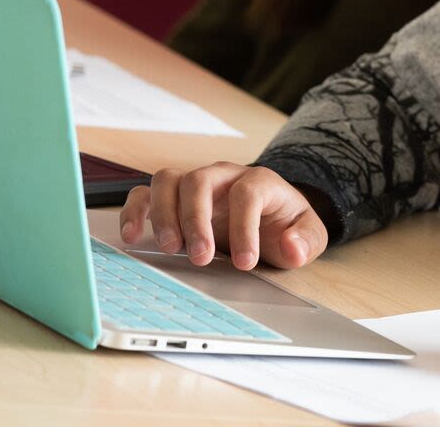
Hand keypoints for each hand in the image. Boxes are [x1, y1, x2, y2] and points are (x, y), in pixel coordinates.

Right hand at [118, 162, 328, 269]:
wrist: (271, 216)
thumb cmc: (284, 224)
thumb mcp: (308, 234)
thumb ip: (306, 241)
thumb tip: (292, 247)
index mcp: (260, 182)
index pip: (248, 193)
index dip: (245, 228)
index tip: (245, 263)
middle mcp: (223, 176)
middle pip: (199, 181)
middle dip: (196, 220)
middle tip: (199, 257)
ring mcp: (195, 184)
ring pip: (168, 180)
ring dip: (163, 214)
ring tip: (168, 247)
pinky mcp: (173, 198)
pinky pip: (144, 194)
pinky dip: (134, 211)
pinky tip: (131, 236)